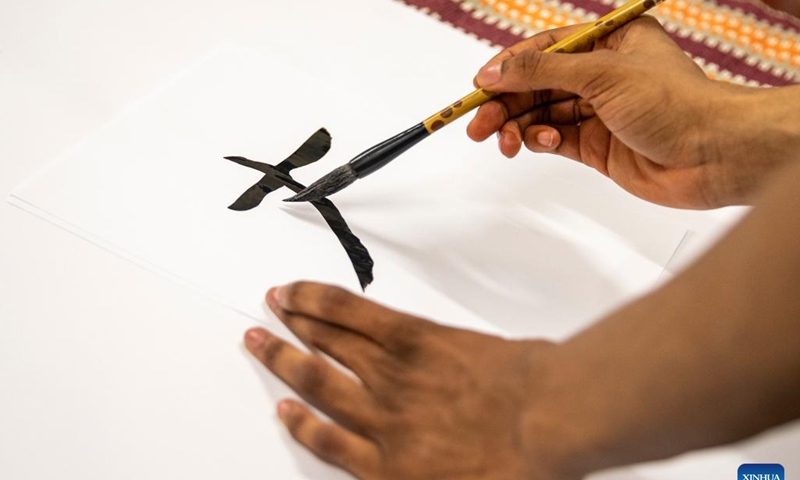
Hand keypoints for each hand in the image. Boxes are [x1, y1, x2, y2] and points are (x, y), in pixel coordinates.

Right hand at [244, 282, 579, 479]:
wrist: (546, 420)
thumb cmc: (520, 465)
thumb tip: (423, 478)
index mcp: (392, 468)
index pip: (329, 442)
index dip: (301, 423)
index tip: (285, 408)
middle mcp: (381, 420)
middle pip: (317, 384)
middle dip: (281, 361)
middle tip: (256, 341)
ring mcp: (392, 375)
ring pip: (331, 345)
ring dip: (297, 324)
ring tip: (273, 308)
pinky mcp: (413, 338)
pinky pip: (355, 317)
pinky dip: (323, 303)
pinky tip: (303, 292)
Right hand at [468, 17, 777, 208]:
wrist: (713, 155)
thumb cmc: (672, 103)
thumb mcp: (601, 74)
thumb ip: (543, 70)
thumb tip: (494, 70)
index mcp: (608, 43)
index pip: (545, 48)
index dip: (509, 66)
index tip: (478, 84)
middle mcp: (602, 75)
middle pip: (538, 85)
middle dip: (506, 103)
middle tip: (477, 124)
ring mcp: (598, 112)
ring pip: (542, 114)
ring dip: (518, 126)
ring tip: (503, 142)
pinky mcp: (596, 146)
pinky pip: (555, 139)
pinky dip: (540, 141)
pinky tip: (538, 144)